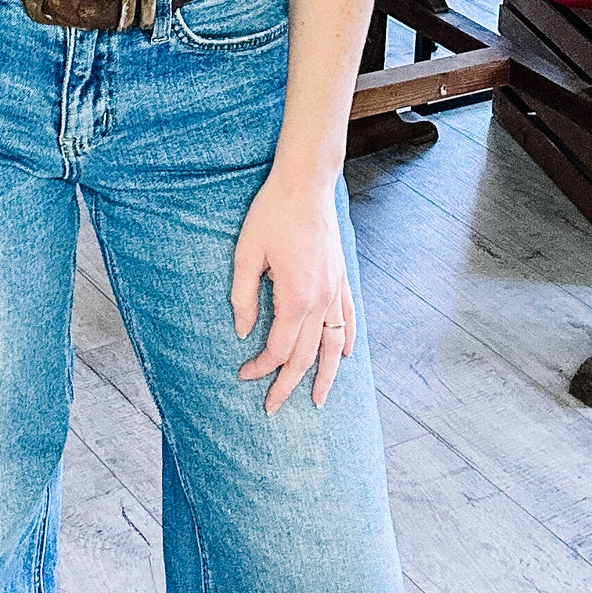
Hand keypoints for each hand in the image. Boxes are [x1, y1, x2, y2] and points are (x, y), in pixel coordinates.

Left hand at [231, 169, 355, 412]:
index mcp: (296, 297)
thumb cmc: (272, 214)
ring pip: (334, 345)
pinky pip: (348, 318)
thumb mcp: (246, 254)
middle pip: (307, 356)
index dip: (261, 367)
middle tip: (273, 408)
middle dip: (288, 384)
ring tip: (319, 401)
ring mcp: (335, 290)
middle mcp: (321, 300)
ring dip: (326, 376)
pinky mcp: (341, 278)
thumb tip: (242, 332)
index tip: (244, 374)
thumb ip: (243, 297)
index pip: (279, 348)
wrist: (305, 184)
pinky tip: (345, 356)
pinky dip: (347, 340)